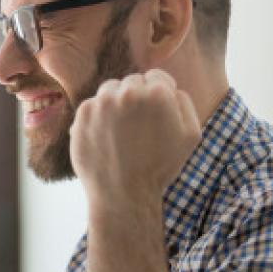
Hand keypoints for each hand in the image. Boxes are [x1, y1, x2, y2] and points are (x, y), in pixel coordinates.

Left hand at [70, 69, 200, 207]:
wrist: (124, 195)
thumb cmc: (160, 167)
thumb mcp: (190, 135)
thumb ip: (183, 102)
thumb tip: (170, 87)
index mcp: (157, 94)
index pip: (157, 76)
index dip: (158, 95)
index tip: (154, 114)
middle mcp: (128, 92)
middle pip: (133, 82)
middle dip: (136, 98)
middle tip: (138, 127)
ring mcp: (102, 102)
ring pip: (110, 90)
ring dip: (115, 104)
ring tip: (121, 133)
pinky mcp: (82, 114)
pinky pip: (92, 105)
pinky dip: (98, 117)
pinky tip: (106, 138)